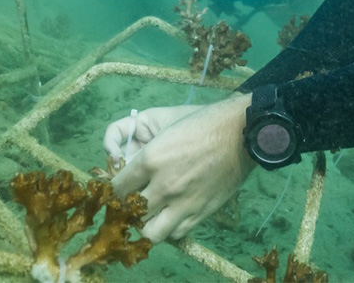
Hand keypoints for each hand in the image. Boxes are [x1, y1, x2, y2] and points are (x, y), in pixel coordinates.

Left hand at [109, 94, 254, 241]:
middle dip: (126, 208)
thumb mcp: (163, 123)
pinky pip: (175, 233)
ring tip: (149, 213)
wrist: (240, 132)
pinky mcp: (201, 212)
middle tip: (130, 201)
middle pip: (130, 212)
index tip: (118, 189)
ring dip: (145, 225)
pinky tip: (170, 215)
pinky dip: (168, 227)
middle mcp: (164, 185)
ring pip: (149, 233)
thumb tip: (126, 167)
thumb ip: (140, 147)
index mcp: (150, 159)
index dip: (113, 191)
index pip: (117, 188)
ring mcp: (183, 203)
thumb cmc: (200, 121)